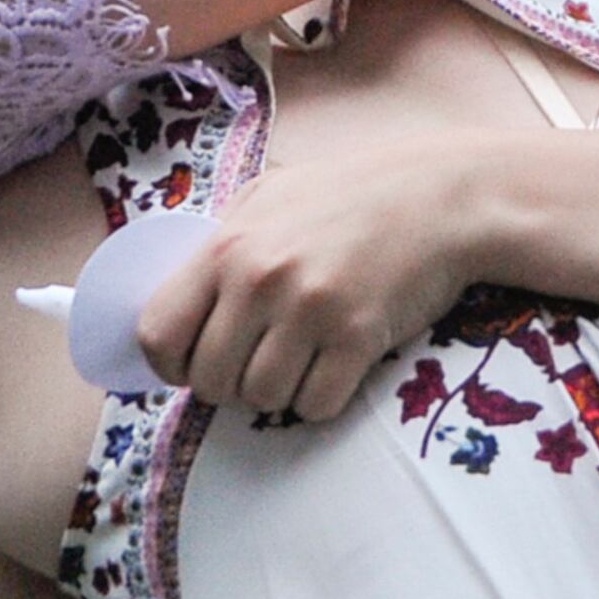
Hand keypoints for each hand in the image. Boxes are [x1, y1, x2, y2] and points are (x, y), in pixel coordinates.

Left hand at [139, 141, 485, 421]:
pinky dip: (321, 399)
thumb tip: (179, 301)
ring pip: (260, 399)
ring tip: (302, 360)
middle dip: (228, 386)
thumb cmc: (352, 193)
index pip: (158, 333)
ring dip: (278, 393)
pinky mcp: (358, 337)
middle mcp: (261, 279)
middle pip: (208, 380)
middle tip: (259, 363)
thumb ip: (221, 244)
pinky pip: (315, 405)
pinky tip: (336, 367)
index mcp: (228, 246)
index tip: (193, 364)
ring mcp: (310, 310)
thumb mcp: (269, 196)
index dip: (170, 364)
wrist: (441, 196)